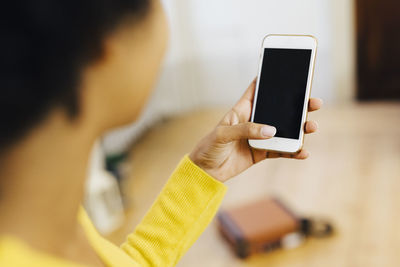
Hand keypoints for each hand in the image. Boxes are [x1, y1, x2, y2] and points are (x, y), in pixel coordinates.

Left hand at [189, 78, 322, 181]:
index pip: (257, 90)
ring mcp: (260, 137)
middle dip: (297, 104)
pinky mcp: (262, 152)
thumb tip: (272, 130)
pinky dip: (293, 151)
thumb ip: (246, 130)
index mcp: (242, 110)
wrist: (205, 171)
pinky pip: (281, 150)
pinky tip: (303, 152)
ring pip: (284, 129)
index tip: (287, 69)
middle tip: (313, 102)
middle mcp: (254, 121)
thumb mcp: (223, 134)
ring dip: (300, 128)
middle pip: (279, 109)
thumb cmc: (209, 147)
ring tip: (312, 126)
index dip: (270, 78)